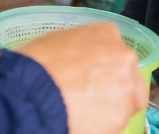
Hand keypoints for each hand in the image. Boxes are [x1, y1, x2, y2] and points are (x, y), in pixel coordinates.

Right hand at [17, 22, 146, 133]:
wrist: (29, 91)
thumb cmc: (34, 66)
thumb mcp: (58, 41)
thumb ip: (80, 49)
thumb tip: (79, 61)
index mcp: (108, 34)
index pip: (118, 54)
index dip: (105, 72)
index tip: (93, 82)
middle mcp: (123, 56)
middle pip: (129, 79)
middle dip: (115, 92)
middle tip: (91, 103)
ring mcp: (125, 85)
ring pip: (126, 104)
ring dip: (108, 111)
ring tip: (82, 115)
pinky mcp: (121, 114)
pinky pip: (116, 124)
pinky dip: (102, 128)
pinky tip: (81, 123)